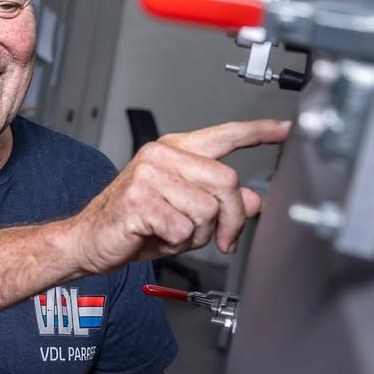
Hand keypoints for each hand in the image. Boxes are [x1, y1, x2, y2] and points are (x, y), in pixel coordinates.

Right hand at [68, 119, 288, 274]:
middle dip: (231, 218)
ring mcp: (149, 175)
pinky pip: (183, 228)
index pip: (224, 135)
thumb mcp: (183, 212)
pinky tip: (157, 238)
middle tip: (221, 238)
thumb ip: (218, 201)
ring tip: (172, 234)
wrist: (88, 240)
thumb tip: (254, 200)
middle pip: (226, 181)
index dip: (258, 132)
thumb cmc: (133, 224)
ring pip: (207, 209)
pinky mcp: (140, 199)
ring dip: (196, 235)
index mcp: (174, 151)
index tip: (285, 129)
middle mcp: (161, 156)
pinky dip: (176, 244)